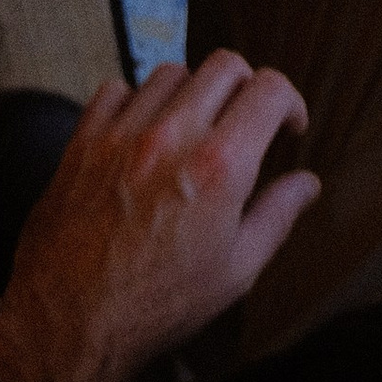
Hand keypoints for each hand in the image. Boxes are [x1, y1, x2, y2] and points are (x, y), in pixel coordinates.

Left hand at [0, 58, 319, 381]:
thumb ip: (276, 216)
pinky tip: (145, 136)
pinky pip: (118, 88)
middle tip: (246, 123)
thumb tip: (306, 183)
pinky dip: (138, 102)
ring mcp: (123, 130)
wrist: (75, 316)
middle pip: (223, 65)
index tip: (286, 124)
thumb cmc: (159, 304)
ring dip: (193, 93)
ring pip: (171, 72)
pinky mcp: (85, 136)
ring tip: (195, 133)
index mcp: (219, 167)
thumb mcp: (236, 272)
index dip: (288, 100)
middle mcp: (172, 135)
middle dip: (246, 87)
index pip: (267, 89)